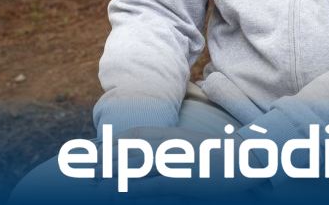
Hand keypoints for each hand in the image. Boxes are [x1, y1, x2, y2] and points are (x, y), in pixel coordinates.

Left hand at [104, 126, 263, 196]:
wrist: (250, 161)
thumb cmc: (220, 159)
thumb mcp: (192, 148)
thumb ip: (171, 148)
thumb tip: (150, 155)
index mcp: (172, 136)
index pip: (134, 135)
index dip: (111, 142)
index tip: (91, 150)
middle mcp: (170, 144)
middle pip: (128, 147)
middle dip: (102, 156)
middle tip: (79, 166)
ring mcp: (176, 161)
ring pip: (135, 164)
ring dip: (110, 172)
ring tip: (89, 182)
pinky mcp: (183, 179)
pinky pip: (151, 183)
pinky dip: (132, 187)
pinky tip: (116, 193)